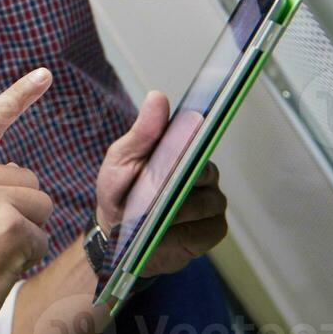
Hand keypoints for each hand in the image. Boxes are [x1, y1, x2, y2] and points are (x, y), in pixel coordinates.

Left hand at [93, 91, 227, 276]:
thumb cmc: (121, 192)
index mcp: (185, 150)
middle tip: (152, 193)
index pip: (198, 138)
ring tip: (148, 218)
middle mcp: (204, 174)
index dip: (193, 139)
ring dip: (174, 212)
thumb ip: (142, 132)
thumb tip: (158, 97)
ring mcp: (212, 202)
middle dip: (175, 183)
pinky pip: (205, 230)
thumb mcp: (122, 158)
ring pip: (204, 203)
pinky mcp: (213, 230)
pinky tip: (160, 236)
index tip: (182, 144)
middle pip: (203, 173)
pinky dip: (180, 235)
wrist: (119, 236)